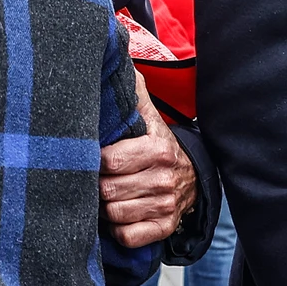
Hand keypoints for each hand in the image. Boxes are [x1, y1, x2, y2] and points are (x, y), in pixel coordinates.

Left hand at [99, 71, 194, 245]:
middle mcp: (165, 178)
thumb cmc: (156, 145)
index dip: (94, 161)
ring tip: (107, 196)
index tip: (94, 158)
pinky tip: (119, 215)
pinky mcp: (164, 229)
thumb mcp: (147, 116)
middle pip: (107, 190)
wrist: (192, 177)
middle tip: (97, 179)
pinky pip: (127, 236)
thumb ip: (131, 90)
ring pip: (114, 214)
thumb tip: (119, 48)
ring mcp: (166, 205)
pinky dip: (118, 229)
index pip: (109, 161)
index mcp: (157, 149)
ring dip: (105, 208)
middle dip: (97, 186)